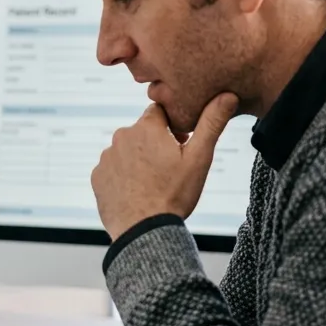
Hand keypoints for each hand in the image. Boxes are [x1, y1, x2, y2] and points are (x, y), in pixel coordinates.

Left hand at [90, 93, 237, 239]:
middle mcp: (121, 136)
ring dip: (138, 159)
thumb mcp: (199, 158)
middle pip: (142, 131)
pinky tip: (136, 190)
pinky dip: (123, 176)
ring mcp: (106, 157)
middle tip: (169, 167)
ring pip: (126, 150)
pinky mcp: (97, 176)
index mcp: (146, 127)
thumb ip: (211, 123)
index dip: (172, 126)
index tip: (180, 144)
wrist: (143, 230)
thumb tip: (227, 95)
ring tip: (153, 182)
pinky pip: (113, 169)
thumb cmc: (174, 194)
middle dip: (155, 143)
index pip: (159, 111)